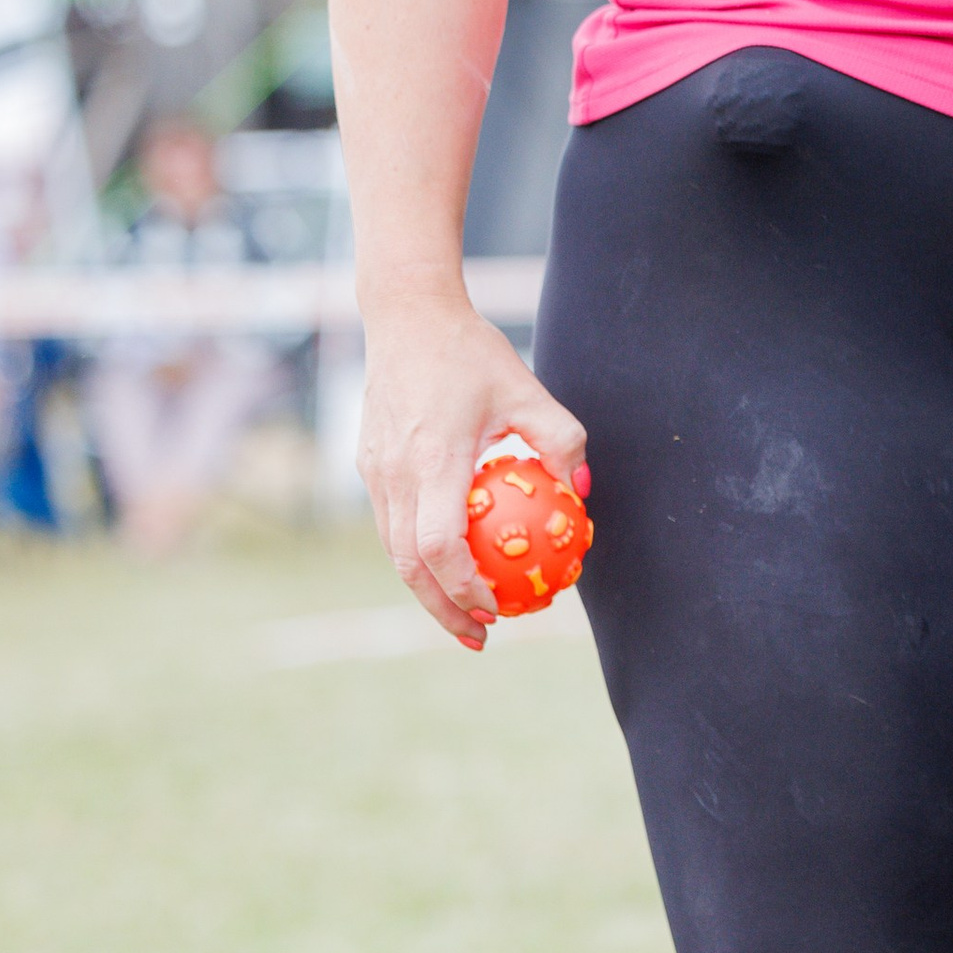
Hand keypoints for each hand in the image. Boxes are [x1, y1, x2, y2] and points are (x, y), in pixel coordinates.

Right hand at [356, 295, 588, 650]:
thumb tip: (583, 491)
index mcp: (432, 459)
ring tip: (464, 614)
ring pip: (394, 550)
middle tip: (481, 637)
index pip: (439, 545)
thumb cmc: (473, 353)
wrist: (405, 315)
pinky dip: (417, 554)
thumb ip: (561, 439)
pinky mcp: (368, 465)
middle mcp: (394, 473)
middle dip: (443, 609)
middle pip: (409, 564)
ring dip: (427, 589)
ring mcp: (374, 471)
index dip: (464, 587)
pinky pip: (392, 524)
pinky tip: (449, 563)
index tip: (496, 609)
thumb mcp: (528, 389)